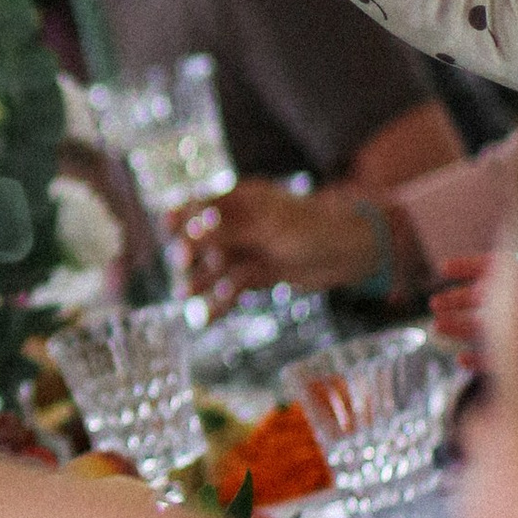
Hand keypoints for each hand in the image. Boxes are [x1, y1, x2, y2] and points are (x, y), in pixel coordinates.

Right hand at [177, 183, 379, 304]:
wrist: (350, 254)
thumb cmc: (313, 228)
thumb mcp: (270, 225)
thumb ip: (231, 229)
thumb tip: (192, 231)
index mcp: (242, 199)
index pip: (202, 203)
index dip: (182, 213)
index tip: (167, 227)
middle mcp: (241, 223)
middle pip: (203, 238)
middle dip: (191, 253)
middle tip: (182, 269)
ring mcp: (249, 250)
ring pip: (214, 266)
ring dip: (200, 281)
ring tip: (185, 297)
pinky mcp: (258, 275)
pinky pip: (231, 289)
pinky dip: (218, 303)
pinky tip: (206, 318)